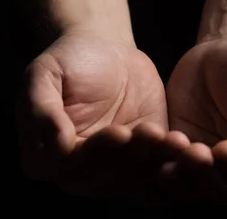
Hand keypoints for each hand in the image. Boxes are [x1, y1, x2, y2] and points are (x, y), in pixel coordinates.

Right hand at [17, 30, 189, 197]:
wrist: (105, 51)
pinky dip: (172, 162)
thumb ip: (41, 108)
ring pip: (134, 176)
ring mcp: (112, 170)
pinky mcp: (142, 160)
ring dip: (156, 161)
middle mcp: (77, 173)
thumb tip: (55, 144)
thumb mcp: (44, 74)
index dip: (96, 151)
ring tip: (174, 139)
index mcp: (44, 157)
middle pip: (106, 175)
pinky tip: (185, 144)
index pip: (70, 165)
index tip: (119, 133)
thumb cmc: (69, 60)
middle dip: (132, 155)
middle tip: (152, 133)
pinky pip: (157, 169)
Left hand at [166, 27, 226, 198]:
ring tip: (173, 147)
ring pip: (193, 185)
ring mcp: (208, 163)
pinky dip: (157, 162)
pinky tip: (151, 144)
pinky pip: (167, 166)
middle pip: (225, 189)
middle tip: (194, 151)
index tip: (226, 148)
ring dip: (182, 173)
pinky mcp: (179, 151)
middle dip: (208, 174)